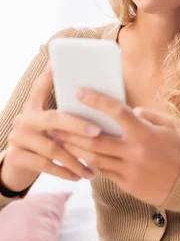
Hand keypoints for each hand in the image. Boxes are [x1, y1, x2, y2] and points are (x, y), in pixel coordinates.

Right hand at [1, 63, 101, 191]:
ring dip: (76, 159)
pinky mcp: (16, 157)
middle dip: (77, 125)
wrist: (17, 168)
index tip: (58, 63)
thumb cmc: (46, 141)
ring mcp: (18, 138)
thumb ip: (67, 116)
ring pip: (52, 148)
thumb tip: (102, 108)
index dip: (49, 75)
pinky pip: (45, 166)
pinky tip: (80, 177)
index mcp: (34, 106)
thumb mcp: (52, 127)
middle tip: (98, 132)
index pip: (41, 87)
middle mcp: (24, 118)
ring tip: (94, 168)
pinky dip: (65, 172)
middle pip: (53, 119)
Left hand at [49, 88, 179, 205]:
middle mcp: (135, 151)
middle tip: (56, 122)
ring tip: (59, 140)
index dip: (97, 101)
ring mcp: (129, 169)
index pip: (118, 112)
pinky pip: (102, 171)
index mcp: (146, 133)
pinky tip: (77, 155)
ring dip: (74, 148)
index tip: (81, 93)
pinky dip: (88, 162)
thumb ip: (148, 116)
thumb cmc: (178, 151)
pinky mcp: (126, 184)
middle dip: (73, 131)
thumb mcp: (169, 127)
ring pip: (94, 158)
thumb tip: (130, 111)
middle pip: (96, 140)